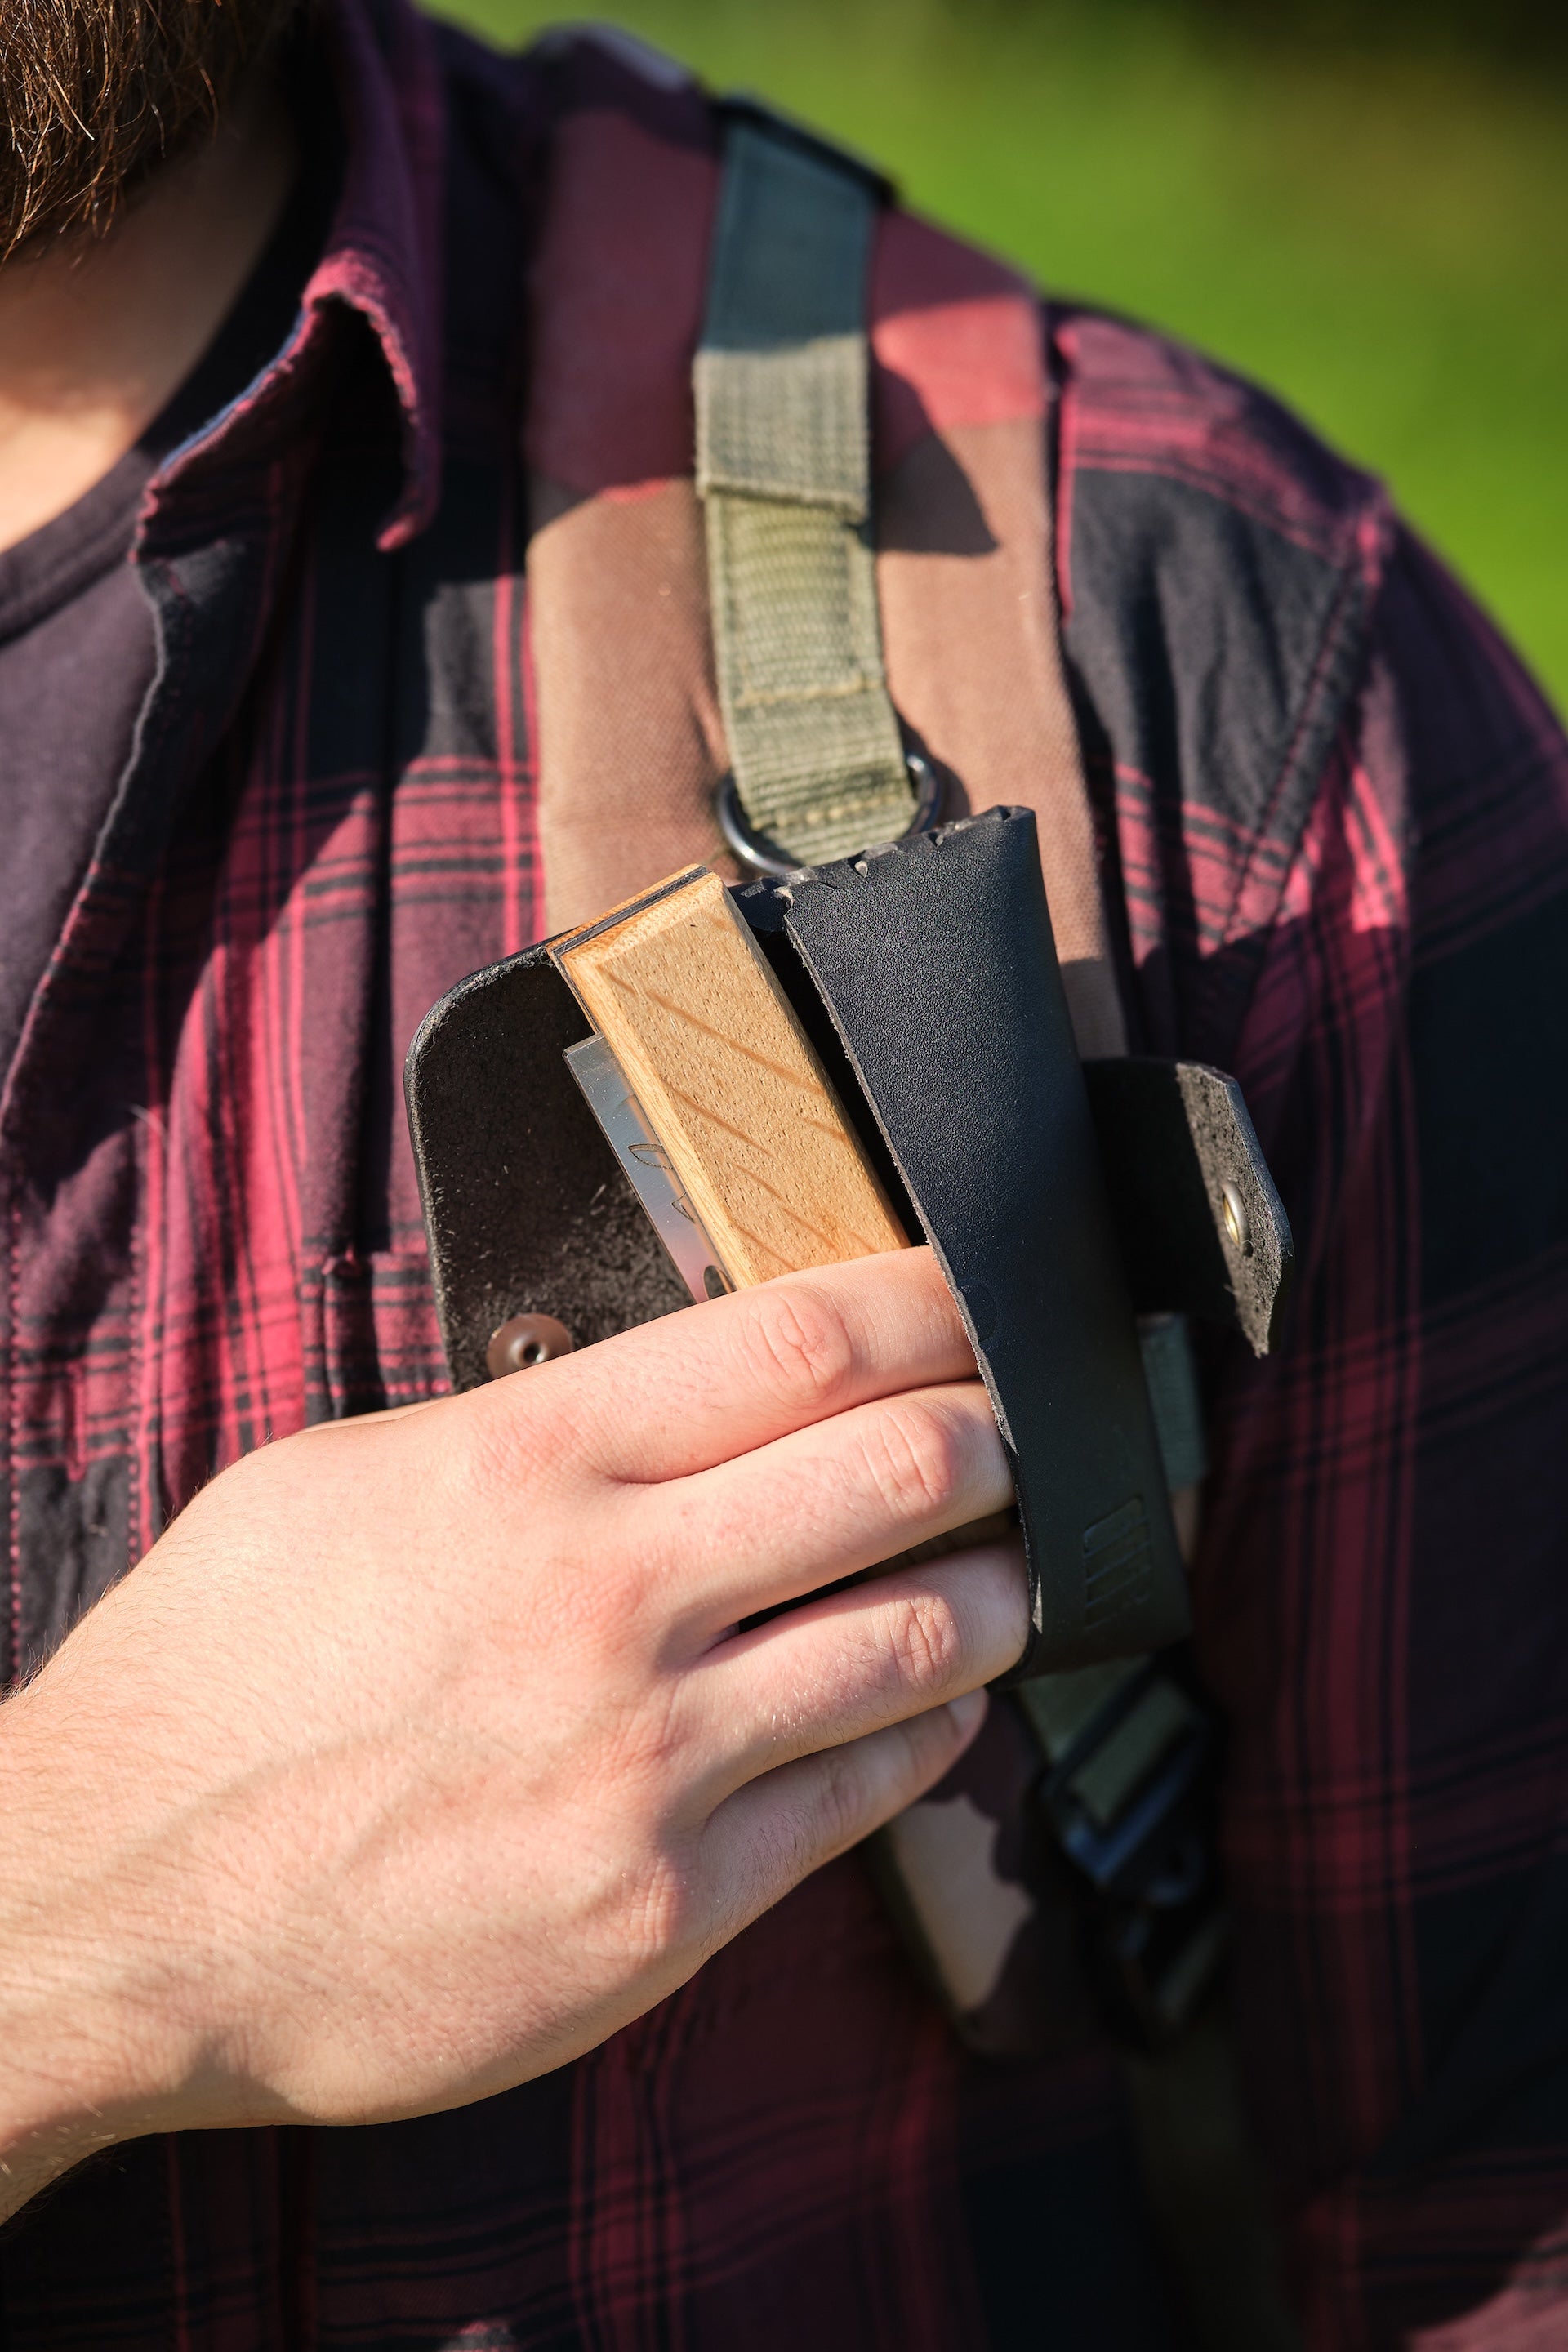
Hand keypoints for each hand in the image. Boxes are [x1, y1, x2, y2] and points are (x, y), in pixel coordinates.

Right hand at [0, 1248, 1024, 2212]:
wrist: (112, 1910)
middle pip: (905, 1467)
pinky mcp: (665, 1909)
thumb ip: (525, 1432)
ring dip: (995, 1588)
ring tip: (995, 1567)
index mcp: (528, 1465)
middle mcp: (610, 1599)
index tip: (980, 1296)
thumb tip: (678, 1395)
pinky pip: (866, 1793)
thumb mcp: (343, 1484)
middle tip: (1010, 1430)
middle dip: (996, 1434)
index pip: (802, 1340)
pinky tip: (923, 1703)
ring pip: (925, 1635)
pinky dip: (928, 1728)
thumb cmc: (217, 1678)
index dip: (934, 1303)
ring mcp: (650, 1763)